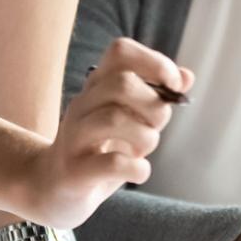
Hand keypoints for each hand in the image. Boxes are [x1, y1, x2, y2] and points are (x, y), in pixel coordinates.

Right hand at [18, 38, 192, 228]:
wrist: (53, 190)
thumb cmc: (99, 151)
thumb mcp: (129, 120)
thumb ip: (154, 97)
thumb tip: (187, 77)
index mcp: (96, 87)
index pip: (120, 51)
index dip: (154, 62)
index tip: (173, 85)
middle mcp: (82, 105)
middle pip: (122, 84)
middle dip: (154, 107)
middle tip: (154, 128)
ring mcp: (74, 137)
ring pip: (115, 119)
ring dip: (146, 138)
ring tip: (142, 151)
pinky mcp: (74, 171)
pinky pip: (112, 163)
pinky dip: (138, 168)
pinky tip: (138, 171)